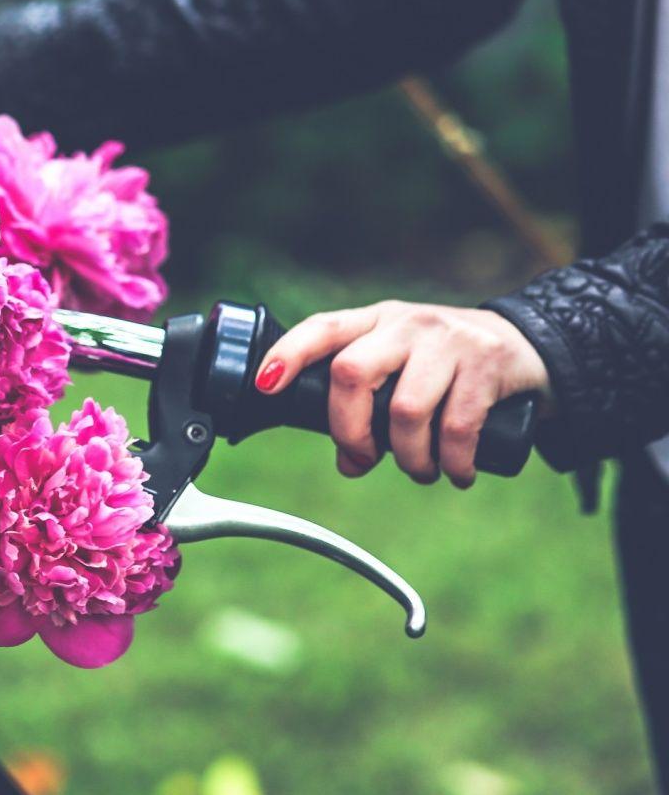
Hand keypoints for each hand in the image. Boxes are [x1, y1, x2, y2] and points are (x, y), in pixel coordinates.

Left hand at [253, 301, 550, 487]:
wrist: (529, 345)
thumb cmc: (446, 365)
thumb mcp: (401, 370)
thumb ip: (369, 409)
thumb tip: (348, 463)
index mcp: (375, 322)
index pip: (322, 329)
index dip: (288, 354)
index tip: (266, 384)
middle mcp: (406, 324)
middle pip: (352, 372)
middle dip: (349, 429)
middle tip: (364, 458)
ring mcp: (447, 340)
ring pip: (405, 409)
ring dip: (408, 457)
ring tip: (421, 470)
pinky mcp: (486, 363)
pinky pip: (457, 427)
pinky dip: (452, 463)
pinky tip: (456, 473)